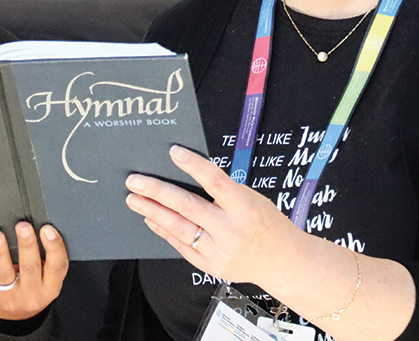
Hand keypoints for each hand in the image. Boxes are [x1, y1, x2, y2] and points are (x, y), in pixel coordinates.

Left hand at [0, 221, 68, 321]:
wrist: (13, 320)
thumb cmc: (32, 289)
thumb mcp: (47, 280)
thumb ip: (48, 259)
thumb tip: (42, 226)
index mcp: (49, 287)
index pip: (57, 267)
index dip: (54, 247)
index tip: (47, 229)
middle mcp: (30, 294)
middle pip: (29, 268)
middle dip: (26, 245)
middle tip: (23, 226)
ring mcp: (6, 296)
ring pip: (3, 273)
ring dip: (0, 252)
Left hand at [124, 145, 299, 286]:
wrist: (283, 262)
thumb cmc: (267, 224)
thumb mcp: (252, 199)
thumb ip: (222, 191)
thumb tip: (185, 176)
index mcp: (244, 207)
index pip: (214, 181)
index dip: (193, 165)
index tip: (173, 152)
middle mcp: (230, 230)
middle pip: (187, 207)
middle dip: (156, 192)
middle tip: (135, 181)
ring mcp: (219, 251)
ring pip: (179, 228)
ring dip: (153, 212)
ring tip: (134, 200)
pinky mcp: (211, 266)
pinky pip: (182, 246)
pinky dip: (164, 231)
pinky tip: (152, 219)